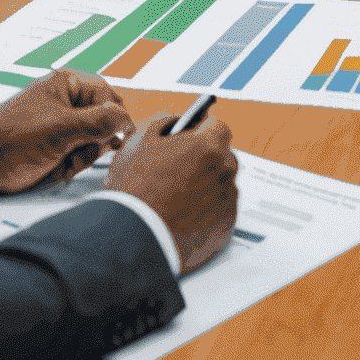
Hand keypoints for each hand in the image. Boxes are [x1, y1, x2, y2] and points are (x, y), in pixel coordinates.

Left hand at [0, 68, 130, 193]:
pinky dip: (69, 165)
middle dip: (93, 142)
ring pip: (91, 140)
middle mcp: (65, 100)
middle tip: (79, 153)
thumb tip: (126, 121)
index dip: (116, 118)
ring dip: (81, 157)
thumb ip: (99, 122)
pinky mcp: (53, 144)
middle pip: (102, 120)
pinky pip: (75, 154)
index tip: (118, 140)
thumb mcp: (62, 129)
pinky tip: (54, 168)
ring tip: (63, 163)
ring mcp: (59, 123)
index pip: (108, 96)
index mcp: (67, 83)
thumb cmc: (12, 139)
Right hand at [107, 112, 238, 272]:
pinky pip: (222, 210)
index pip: (219, 125)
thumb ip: (164, 121)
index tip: (195, 134)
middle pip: (223, 154)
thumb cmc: (134, 191)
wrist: (133, 239)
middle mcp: (224, 171)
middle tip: (180, 168)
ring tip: (179, 195)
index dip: (203, 128)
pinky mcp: (225, 226)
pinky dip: (209, 210)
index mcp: (207, 145)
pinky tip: (186, 214)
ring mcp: (226, 200)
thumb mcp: (140, 140)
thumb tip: (177, 121)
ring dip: (208, 184)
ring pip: (223, 183)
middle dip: (206, 157)